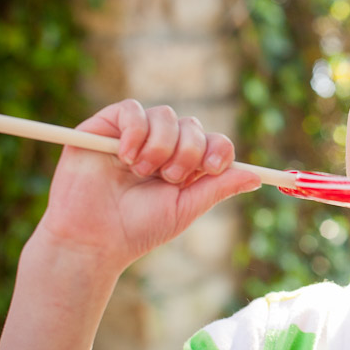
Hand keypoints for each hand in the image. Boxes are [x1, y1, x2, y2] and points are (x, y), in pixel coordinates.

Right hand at [32, 99, 260, 273]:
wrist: (93, 239)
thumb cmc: (138, 229)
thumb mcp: (185, 208)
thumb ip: (217, 188)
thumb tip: (256, 177)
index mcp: (184, 164)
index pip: (214, 142)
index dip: (219, 149)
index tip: (211, 169)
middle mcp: (161, 145)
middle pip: (193, 126)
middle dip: (188, 152)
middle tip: (169, 177)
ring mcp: (133, 134)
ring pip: (165, 115)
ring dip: (161, 145)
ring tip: (142, 171)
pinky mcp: (105, 126)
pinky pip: (131, 109)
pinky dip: (135, 131)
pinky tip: (126, 157)